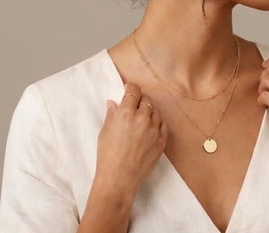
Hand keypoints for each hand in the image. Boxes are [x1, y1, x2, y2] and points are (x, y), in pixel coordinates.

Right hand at [93, 83, 168, 198]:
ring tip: (142, 118)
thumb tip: (113, 103)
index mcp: (125, 113)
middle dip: (140, 99)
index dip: (131, 88)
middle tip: (135, 105)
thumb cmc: (107, 158)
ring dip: (150, 111)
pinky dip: (158, 123)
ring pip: (157, 111)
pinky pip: (164, 125)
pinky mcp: (161, 141)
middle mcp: (142, 118)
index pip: (133, 91)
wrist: (119, 180)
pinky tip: (150, 127)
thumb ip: (111, 115)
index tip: (129, 90)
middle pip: (146, 99)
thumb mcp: (104, 133)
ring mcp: (154, 130)